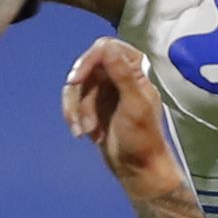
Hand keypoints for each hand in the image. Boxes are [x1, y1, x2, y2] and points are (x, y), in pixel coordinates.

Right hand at [64, 38, 182, 194]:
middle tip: (79, 118)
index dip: (88, 61)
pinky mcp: (94, 106)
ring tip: (87, 132)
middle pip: (86, 69)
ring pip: (77, 88)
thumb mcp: (134, 105)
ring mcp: (106, 91)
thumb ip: (122, 75)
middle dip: (80, 96)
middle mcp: (120, 76)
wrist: (137, 169)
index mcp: (135, 70)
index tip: (76, 80)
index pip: (106, 49)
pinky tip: (84, 135)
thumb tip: (108, 48)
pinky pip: (74, 102)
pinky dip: (75, 118)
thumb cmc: (143, 140)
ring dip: (78, 111)